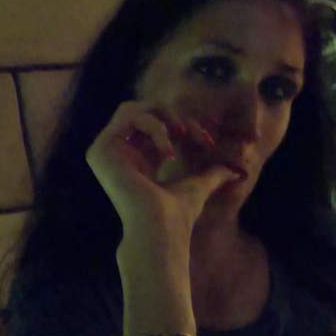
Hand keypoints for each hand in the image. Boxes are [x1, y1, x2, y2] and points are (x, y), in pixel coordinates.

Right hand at [85, 100, 241, 242]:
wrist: (162, 227)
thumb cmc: (177, 214)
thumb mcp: (198, 186)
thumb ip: (212, 174)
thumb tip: (236, 172)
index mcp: (137, 159)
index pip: (156, 125)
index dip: (183, 123)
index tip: (206, 138)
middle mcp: (119, 153)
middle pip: (142, 111)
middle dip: (173, 115)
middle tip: (193, 133)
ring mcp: (106, 151)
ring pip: (132, 108)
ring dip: (163, 117)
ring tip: (180, 134)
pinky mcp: (100, 149)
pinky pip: (128, 116)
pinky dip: (154, 126)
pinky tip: (168, 152)